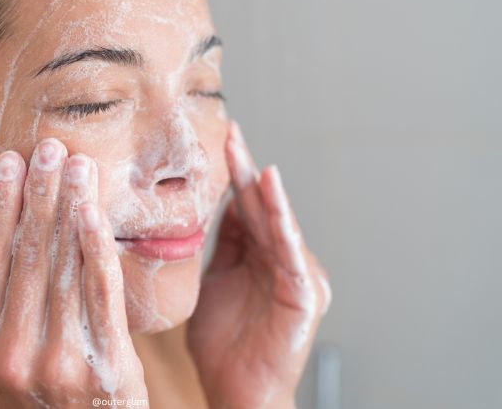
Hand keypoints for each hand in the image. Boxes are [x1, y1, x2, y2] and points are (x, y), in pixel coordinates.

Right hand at [0, 138, 148, 406]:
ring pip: (64, 266)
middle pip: (28, 254)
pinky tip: (94, 211)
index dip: (0, 207)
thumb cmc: (27, 407)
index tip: (10, 164)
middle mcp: (13, 351)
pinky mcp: (106, 364)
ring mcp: (60, 359)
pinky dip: (97, 248)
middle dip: (39, 195)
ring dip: (70, 208)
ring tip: (77, 165)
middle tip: (49, 148)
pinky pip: (102, 294)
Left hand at [188, 121, 331, 408]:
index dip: (232, 174)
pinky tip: (270, 191)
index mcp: (258, 256)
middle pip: (261, 207)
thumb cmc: (223, 344)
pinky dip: (282, 220)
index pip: (245, 207)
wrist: (236, 392)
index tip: (220, 140)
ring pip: (276, 223)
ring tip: (247, 155)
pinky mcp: (304, 293)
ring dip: (263, 189)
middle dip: (243, 170)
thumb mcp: (211, 282)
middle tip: (229, 133)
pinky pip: (289, 250)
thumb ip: (218, 246)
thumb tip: (213, 207)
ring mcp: (295, 274)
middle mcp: (280, 259)